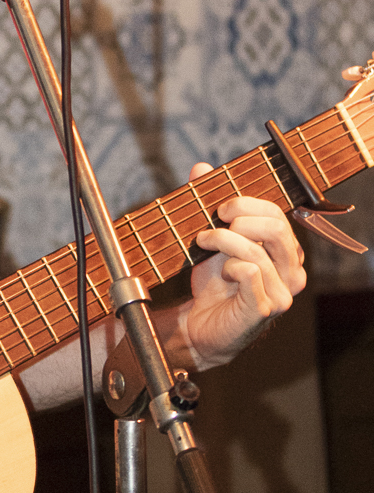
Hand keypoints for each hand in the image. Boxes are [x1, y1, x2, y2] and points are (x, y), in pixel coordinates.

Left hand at [181, 163, 306, 367]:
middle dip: (237, 221)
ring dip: (222, 242)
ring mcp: (283, 291)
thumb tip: (201, 167)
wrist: (200, 325)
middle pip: (274, 227)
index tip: (219, 209)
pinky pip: (250, 273)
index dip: (246, 204)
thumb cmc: (212, 283)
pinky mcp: (266, 308)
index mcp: (285, 249)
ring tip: (203, 245)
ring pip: (257, 250)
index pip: (277, 213)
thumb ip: (209, 203)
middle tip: (210, 228)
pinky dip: (229, 267)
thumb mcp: (211, 238)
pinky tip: (221, 274)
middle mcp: (292, 269)